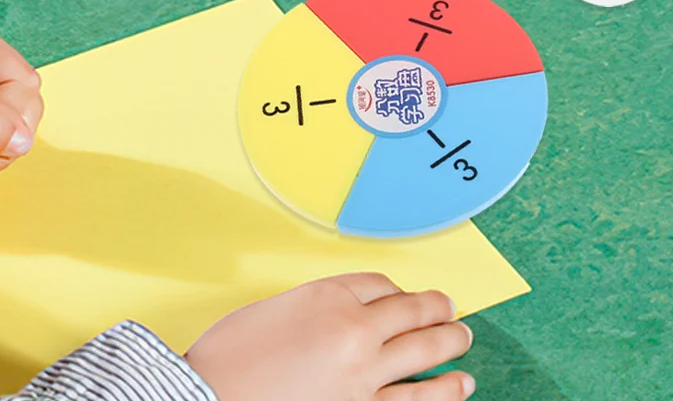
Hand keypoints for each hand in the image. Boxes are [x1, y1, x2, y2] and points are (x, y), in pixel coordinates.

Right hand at [185, 275, 474, 400]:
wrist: (207, 398)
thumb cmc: (230, 358)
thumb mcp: (276, 309)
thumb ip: (319, 304)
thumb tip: (347, 311)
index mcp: (330, 297)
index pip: (382, 284)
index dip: (397, 290)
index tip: (405, 295)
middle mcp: (355, 332)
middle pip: (413, 312)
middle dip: (438, 310)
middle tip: (452, 311)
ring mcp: (363, 377)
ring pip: (425, 354)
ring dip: (451, 346)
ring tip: (464, 342)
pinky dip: (442, 393)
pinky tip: (458, 387)